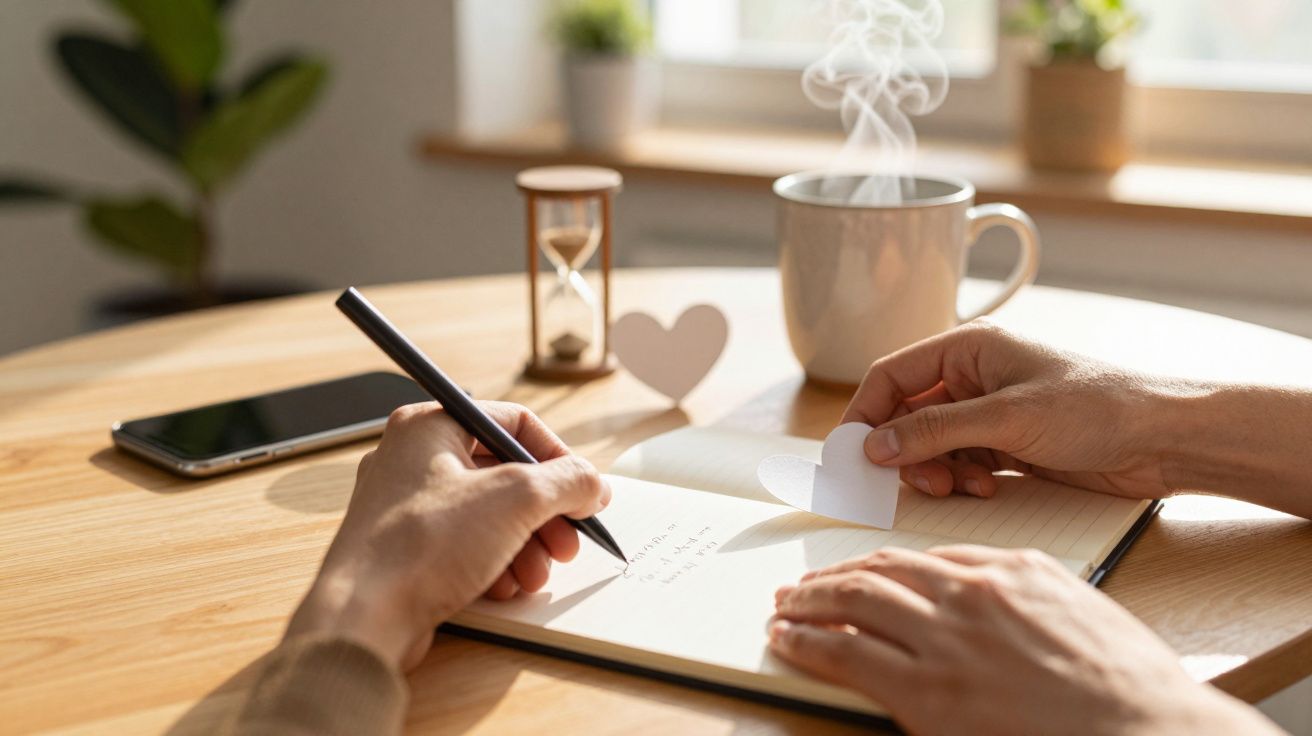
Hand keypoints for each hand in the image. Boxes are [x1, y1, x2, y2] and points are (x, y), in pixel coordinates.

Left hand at [284, 401, 609, 670]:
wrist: (363, 617)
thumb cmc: (423, 545)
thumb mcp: (516, 499)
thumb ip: (567, 482)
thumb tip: (593, 484)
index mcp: (430, 425)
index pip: (513, 423)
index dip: (557, 456)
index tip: (582, 489)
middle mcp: (413, 458)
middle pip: (504, 474)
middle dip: (544, 513)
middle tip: (568, 541)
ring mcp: (406, 505)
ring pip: (487, 514)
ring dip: (525, 544)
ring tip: (537, 575)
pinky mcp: (406, 549)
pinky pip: (464, 545)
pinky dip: (494, 563)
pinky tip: (505, 587)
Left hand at [768, 546, 1279, 735]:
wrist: (1149, 734)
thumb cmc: (1130, 690)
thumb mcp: (1081, 614)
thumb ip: (1027, 598)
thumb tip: (992, 603)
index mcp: (1013, 571)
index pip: (926, 558)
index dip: (882, 564)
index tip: (863, 571)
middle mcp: (971, 594)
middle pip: (881, 569)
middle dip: (835, 575)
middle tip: (804, 585)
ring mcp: (946, 640)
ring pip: (856, 600)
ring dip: (811, 600)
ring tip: (787, 605)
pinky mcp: (927, 691)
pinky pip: (847, 652)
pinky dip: (808, 640)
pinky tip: (789, 637)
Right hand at [843, 320, 1191, 499]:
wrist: (1166, 440)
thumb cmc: (1099, 407)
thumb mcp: (1007, 418)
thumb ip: (935, 431)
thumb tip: (874, 446)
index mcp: (969, 348)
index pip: (891, 376)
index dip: (866, 413)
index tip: (852, 454)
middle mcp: (973, 377)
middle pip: (907, 415)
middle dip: (905, 451)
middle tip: (916, 480)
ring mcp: (990, 413)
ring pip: (931, 445)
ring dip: (935, 470)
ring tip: (960, 486)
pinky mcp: (1007, 446)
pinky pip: (960, 464)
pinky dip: (961, 480)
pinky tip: (985, 487)